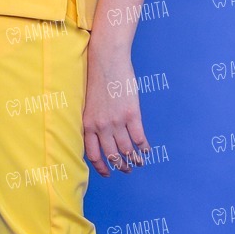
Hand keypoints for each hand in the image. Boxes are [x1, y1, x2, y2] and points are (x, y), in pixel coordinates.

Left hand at [83, 34, 147, 177]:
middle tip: (127, 169)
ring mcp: (117, 121)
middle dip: (120, 166)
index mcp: (88, 124)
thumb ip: (93, 122)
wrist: (107, 61)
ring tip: (138, 162)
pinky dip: (144, 147)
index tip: (108, 173)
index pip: (93, 154)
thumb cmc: (97, 80)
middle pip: (112, 155)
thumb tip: (101, 137)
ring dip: (134, 159)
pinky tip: (146, 150)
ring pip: (126, 150)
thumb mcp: (88, 105)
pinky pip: (139, 138)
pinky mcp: (132, 114)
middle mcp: (101, 126)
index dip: (101, 167)